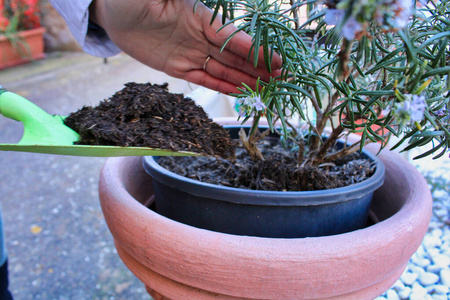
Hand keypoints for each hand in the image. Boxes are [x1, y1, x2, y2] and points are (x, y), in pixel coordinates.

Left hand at [90, 0, 281, 93]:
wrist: (111, 10)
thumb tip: (204, 1)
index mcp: (200, 15)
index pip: (233, 37)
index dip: (254, 50)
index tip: (275, 61)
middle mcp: (199, 36)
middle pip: (234, 56)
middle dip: (257, 67)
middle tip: (280, 79)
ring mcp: (189, 53)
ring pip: (223, 70)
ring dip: (245, 79)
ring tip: (266, 89)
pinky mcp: (176, 67)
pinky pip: (203, 79)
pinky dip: (221, 86)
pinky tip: (238, 93)